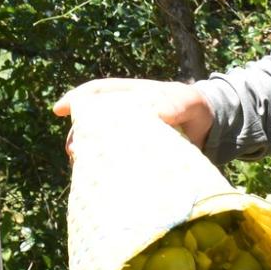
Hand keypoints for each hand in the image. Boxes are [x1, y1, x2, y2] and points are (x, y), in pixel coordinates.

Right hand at [52, 78, 214, 153]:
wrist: (211, 128)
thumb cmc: (196, 108)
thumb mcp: (189, 101)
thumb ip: (176, 102)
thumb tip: (157, 113)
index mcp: (133, 95)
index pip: (99, 92)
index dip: (77, 99)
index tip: (60, 109)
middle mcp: (125, 113)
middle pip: (93, 120)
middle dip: (78, 133)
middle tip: (73, 151)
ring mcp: (129, 133)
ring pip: (99, 140)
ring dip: (88, 151)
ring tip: (81, 166)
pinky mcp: (135, 153)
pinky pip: (113, 157)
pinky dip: (103, 166)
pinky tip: (97, 178)